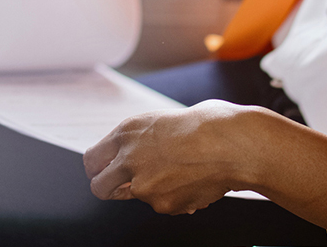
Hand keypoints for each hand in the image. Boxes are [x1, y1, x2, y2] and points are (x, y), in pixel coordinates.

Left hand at [83, 100, 258, 214]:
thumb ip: (141, 141)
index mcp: (126, 132)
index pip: (92, 159)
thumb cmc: (208, 125)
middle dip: (110, 189)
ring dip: (152, 190)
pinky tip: (194, 181)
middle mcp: (128, 158)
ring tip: (181, 172)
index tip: (106, 171)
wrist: (233, 144)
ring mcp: (143, 185)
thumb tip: (130, 157)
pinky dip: (176, 198)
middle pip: (99, 187)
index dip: (99, 168)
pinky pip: (163, 206)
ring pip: (136, 196)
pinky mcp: (161, 205)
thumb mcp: (163, 121)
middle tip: (125, 186)